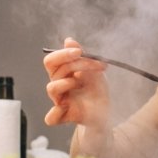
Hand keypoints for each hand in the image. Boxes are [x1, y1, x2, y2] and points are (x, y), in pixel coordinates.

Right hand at [43, 38, 110, 152]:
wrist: (106, 109)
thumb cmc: (97, 89)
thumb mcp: (94, 69)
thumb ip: (82, 56)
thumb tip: (68, 40)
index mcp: (63, 73)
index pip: (52, 61)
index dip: (62, 54)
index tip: (79, 51)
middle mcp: (59, 85)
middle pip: (54, 71)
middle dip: (74, 64)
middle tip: (92, 66)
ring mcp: (60, 101)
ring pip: (51, 89)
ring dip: (65, 82)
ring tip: (78, 84)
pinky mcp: (65, 116)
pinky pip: (51, 118)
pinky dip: (55, 113)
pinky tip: (66, 107)